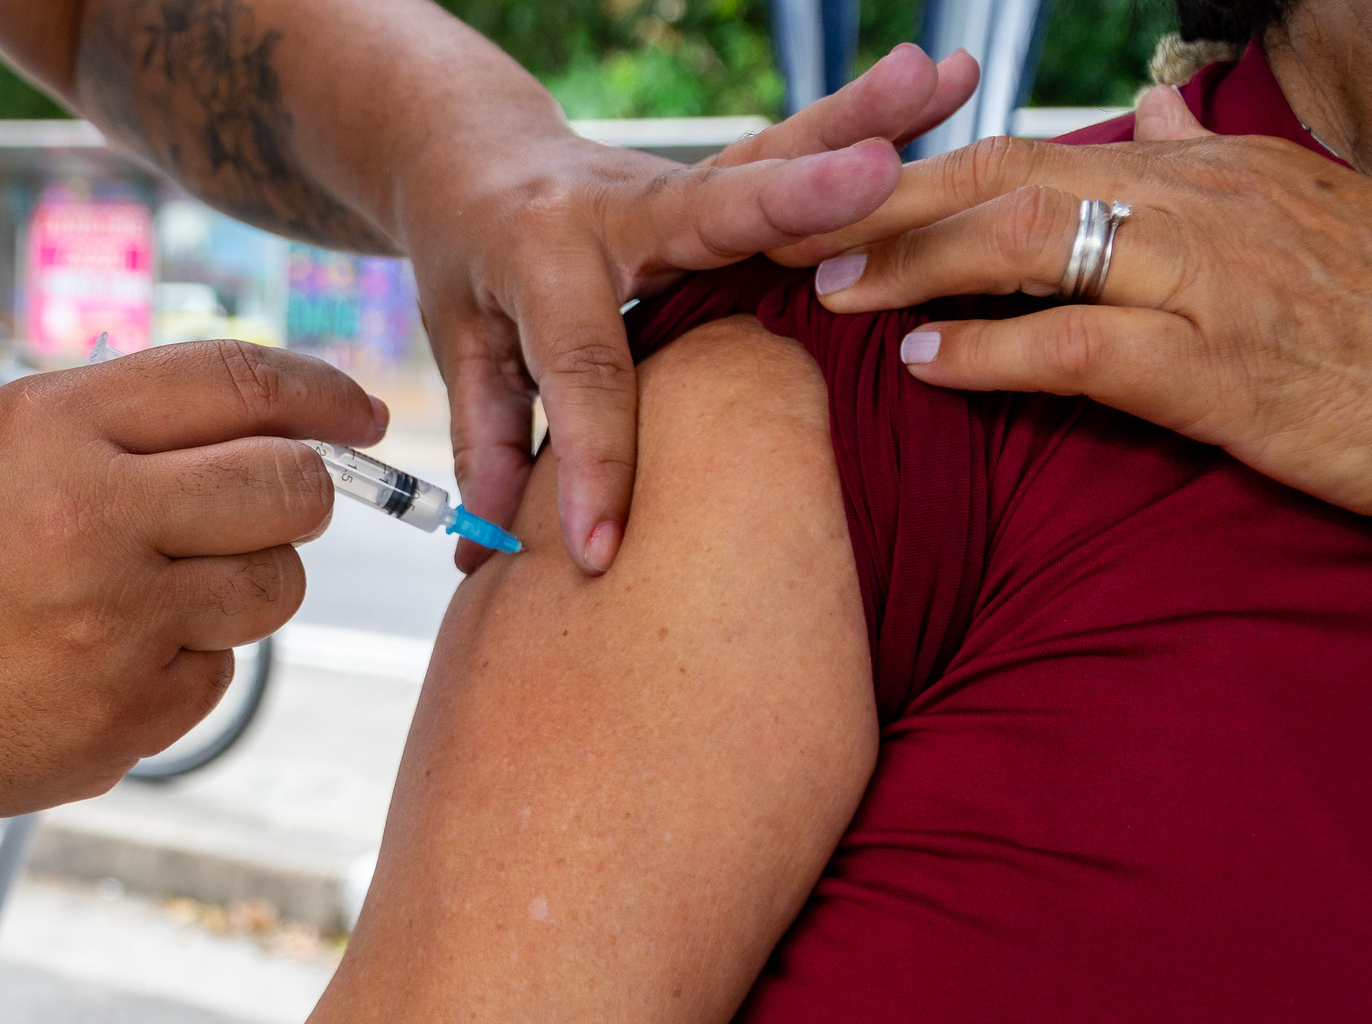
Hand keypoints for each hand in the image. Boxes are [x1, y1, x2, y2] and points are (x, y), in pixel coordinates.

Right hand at [0, 340, 380, 817]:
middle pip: (292, 491)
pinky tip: (106, 659)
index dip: (326, 395)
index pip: (246, 383)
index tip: (363, 416)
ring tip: (157, 589)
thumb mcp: (10, 439)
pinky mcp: (122, 721)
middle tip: (264, 508)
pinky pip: (220, 676)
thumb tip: (297, 422)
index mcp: (60, 429)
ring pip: (274, 589)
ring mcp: (114, 630)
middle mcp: (95, 521)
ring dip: (246, 582)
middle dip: (301, 495)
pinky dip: (188, 663)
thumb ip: (141, 420)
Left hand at [403, 42, 979, 572]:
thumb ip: (487, 442)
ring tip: (946, 77)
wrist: (472, 156)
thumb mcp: (460, 346)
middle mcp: (621, 206)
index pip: (583, 367)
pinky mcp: (721, 182)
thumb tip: (489, 558)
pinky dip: (873, 118)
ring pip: (776, 156)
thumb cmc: (468, 263)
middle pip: (714, 210)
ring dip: (864, 120)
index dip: (595, 461)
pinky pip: (799, 155)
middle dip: (794, 202)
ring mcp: (680, 185)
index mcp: (540, 254)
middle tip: (870, 178)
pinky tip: (951, 78)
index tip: (603, 550)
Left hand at [795, 86, 1371, 513]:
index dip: (919, 176)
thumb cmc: (1368, 314)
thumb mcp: (1294, 211)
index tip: (834, 201)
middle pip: (1006, 180)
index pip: (1027, 155)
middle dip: (885, 204)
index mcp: (1201, 172)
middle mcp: (1197, 206)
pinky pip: (1077, 344)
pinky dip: (987, 352)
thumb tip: (1143, 110)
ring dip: (912, 266)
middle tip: (791, 232)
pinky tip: (921, 365)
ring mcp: (1207, 282)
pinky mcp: (1218, 368)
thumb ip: (1203, 162)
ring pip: (1027, 243)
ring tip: (831, 292)